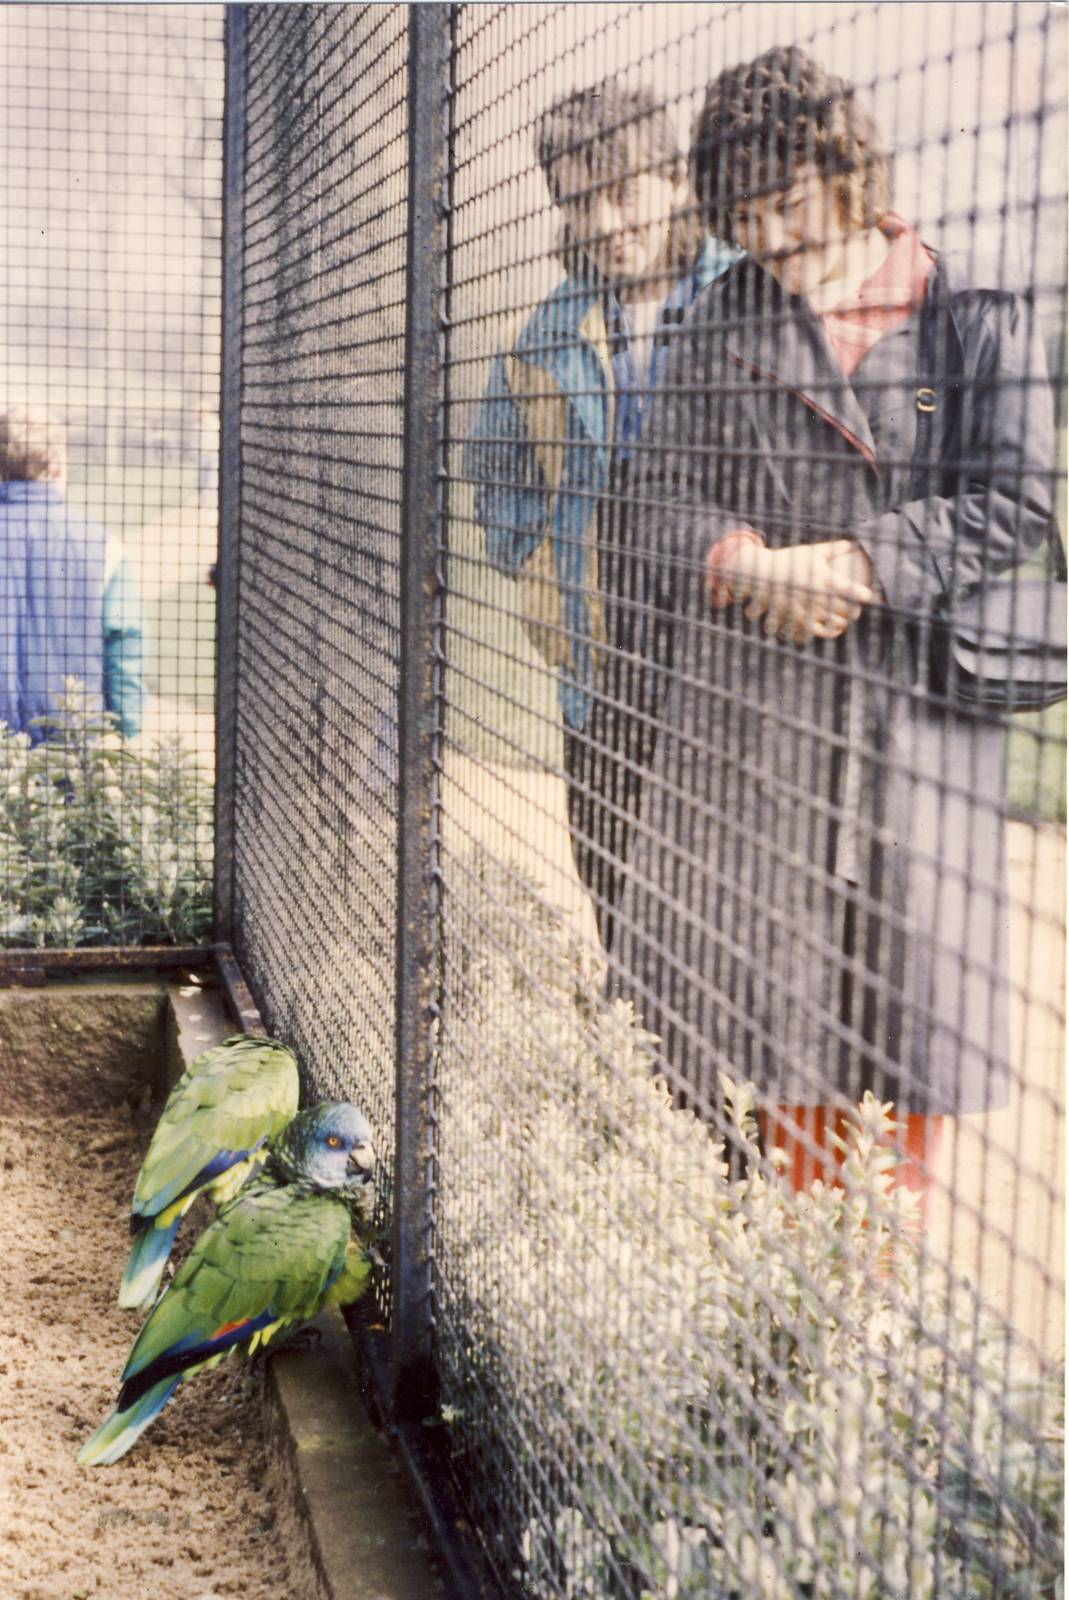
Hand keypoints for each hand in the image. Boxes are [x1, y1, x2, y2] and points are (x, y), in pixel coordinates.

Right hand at [728, 540, 875, 644]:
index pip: (849, 589)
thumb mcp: (811, 552)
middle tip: (856, 609)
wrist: (760, 573)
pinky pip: (817, 632)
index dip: (863, 594)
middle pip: (845, 609)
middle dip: (854, 610)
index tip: (869, 597)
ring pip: (834, 623)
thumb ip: (834, 548)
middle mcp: (815, 594)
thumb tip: (855, 544)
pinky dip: (827, 632)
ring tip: (844, 619)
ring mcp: (806, 608)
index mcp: (822, 576)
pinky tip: (830, 628)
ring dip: (842, 622)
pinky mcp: (795, 619)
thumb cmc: (789, 560)